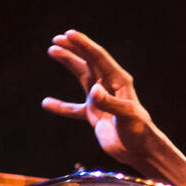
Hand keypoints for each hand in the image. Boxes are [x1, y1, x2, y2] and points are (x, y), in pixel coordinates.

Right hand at [42, 30, 158, 167]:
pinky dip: (61, 106)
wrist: (139, 151)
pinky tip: (46, 103)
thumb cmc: (139, 131)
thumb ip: (110, 103)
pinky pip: (74, 108)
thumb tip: (94, 91)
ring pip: (81, 77)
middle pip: (89, 62)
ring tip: (52, 50)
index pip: (98, 58)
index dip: (83, 45)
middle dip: (74, 48)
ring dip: (69, 63)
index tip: (68, 34)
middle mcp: (109, 86)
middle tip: (56, 39)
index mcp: (119, 81)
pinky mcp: (95, 115)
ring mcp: (101, 100)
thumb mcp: (127, 116)